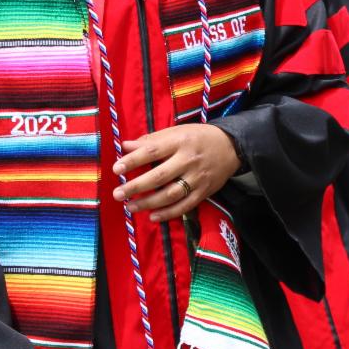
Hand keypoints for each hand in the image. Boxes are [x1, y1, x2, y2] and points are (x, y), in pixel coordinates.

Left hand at [113, 124, 240, 221]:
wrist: (232, 146)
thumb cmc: (198, 137)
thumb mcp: (177, 131)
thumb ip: (152, 140)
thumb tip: (125, 146)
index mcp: (180, 141)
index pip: (153, 151)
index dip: (133, 160)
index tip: (117, 169)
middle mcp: (189, 160)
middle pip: (159, 176)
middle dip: (136, 186)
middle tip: (118, 194)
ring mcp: (197, 178)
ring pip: (170, 194)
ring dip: (148, 203)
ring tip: (130, 206)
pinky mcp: (204, 191)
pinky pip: (185, 206)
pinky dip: (168, 213)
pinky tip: (153, 216)